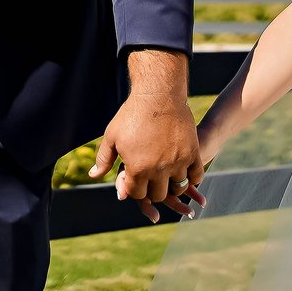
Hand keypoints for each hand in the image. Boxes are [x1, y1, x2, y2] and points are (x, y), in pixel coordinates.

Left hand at [91, 49, 203, 222]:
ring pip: (178, 188)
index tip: (135, 179)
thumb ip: (103, 160)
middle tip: (151, 178)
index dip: (134, 188)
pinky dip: (192, 178)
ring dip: (172, 185)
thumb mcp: (112, 137)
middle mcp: (159, 169)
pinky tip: (184, 171)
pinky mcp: (193, 153)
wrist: (158, 95)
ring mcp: (178, 162)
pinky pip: (197, 176)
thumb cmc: (132, 115)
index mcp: (137, 168)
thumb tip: (94, 175)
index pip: (137, 194)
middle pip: (158, 195)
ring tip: (168, 175)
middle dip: (152, 189)